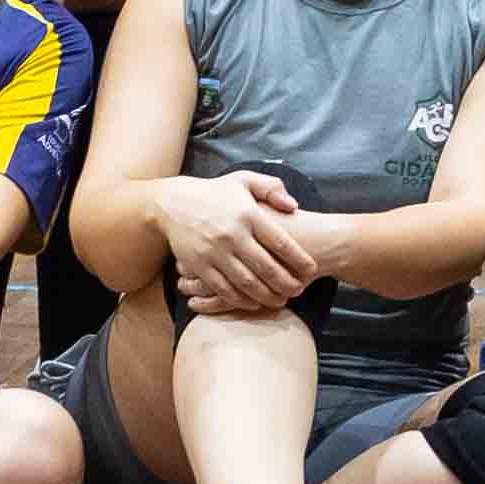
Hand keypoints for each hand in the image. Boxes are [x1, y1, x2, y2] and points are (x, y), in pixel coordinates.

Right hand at [158, 172, 317, 316]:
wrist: (173, 202)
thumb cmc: (215, 192)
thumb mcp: (245, 180)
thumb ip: (272, 188)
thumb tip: (294, 206)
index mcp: (248, 214)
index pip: (280, 242)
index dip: (299, 259)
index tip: (311, 270)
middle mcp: (232, 235)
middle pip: (266, 267)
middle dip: (286, 283)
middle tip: (299, 291)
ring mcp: (214, 252)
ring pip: (246, 282)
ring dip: (266, 295)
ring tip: (281, 301)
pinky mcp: (199, 265)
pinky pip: (223, 288)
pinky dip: (240, 299)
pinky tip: (253, 303)